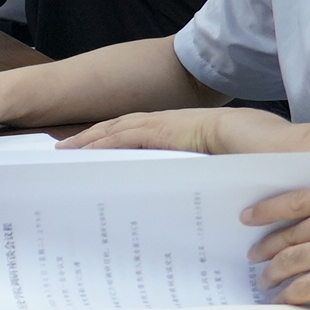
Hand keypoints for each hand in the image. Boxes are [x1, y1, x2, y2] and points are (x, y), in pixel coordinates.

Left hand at [63, 109, 233, 153]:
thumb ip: (180, 167)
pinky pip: (123, 138)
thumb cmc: (230, 150)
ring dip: (88, 140)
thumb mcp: (198, 160)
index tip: (89, 149)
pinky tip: (86, 153)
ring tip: (66, 151)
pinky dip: (103, 144)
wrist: (245, 136)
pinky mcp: (158, 131)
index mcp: (168, 128)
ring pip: (113, 131)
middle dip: (88, 137)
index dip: (107, 138)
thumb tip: (169, 187)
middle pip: (114, 128)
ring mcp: (157, 125)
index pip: (129, 132)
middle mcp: (158, 123)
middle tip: (65, 149)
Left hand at [245, 170, 309, 304]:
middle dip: (266, 246)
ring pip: (291, 262)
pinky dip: (289, 295)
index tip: (249, 217)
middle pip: (289, 234)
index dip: (267, 210)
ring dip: (272, 273)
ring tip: (264, 281)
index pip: (295, 200)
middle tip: (254, 254)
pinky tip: (283, 300)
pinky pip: (305, 289)